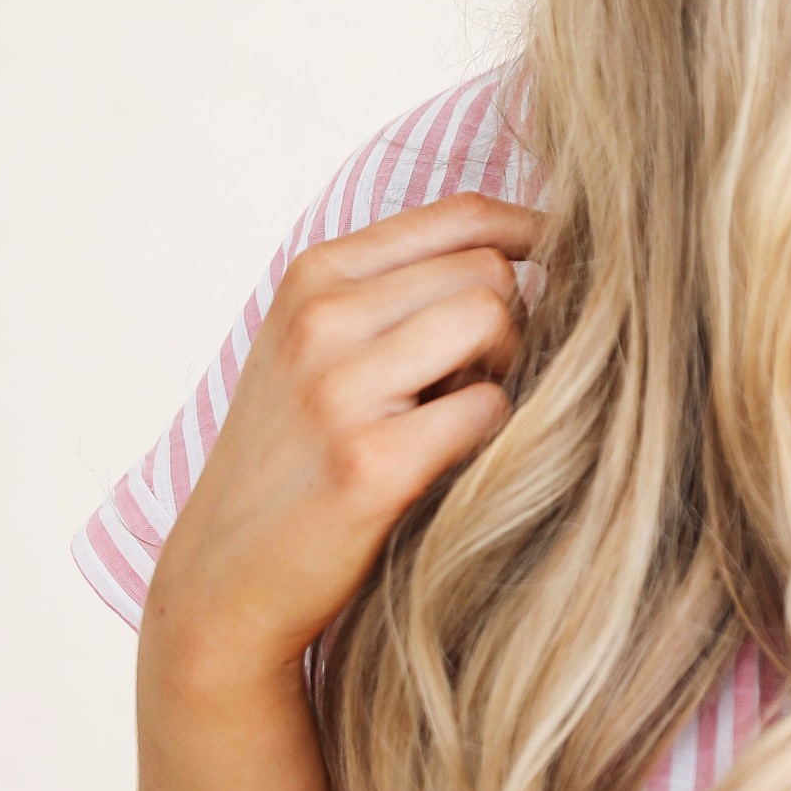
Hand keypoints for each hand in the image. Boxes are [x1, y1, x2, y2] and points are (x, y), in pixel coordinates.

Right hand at [139, 195, 538, 702]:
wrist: (223, 576)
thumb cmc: (295, 456)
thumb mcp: (317, 347)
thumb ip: (398, 291)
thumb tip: (527, 249)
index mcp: (314, 277)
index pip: (462, 215)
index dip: (534, 233)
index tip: (567, 266)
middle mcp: (321, 318)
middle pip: (489, 270)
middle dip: (516, 321)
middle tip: (489, 379)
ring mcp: (341, 389)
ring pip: (493, 321)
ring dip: (506, 370)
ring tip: (466, 413)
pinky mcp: (372, 462)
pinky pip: (490, 409)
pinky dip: (494, 433)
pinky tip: (456, 459)